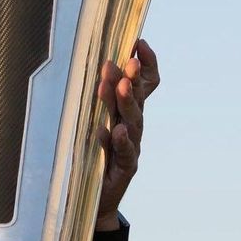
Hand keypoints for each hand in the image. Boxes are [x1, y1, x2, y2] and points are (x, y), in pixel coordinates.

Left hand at [93, 39, 159, 229]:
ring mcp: (132, 147)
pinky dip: (116, 141)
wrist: (93, 198)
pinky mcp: (125, 169)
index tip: (139, 42)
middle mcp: (133, 126)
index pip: (145, 84)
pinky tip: (112, 131)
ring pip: (132, 122)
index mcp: (128, 111)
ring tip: (121, 86)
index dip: (146, 64)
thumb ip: (100, 97)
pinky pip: (123, 153)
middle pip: (138, 99)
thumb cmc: (93, 153)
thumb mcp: (96, 120)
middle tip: (128, 61)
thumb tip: (96, 64)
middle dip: (133, 78)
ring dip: (125, 103)